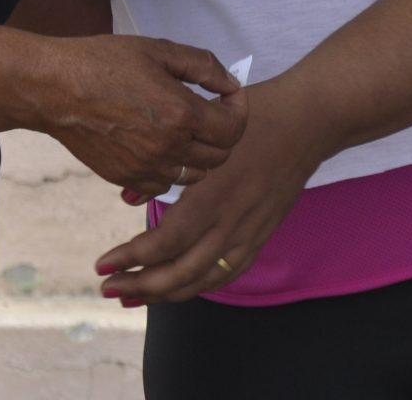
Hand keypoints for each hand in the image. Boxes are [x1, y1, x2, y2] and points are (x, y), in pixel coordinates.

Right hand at [39, 36, 247, 195]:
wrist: (54, 89)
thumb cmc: (104, 63)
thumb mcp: (159, 50)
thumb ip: (203, 66)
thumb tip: (230, 83)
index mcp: (180, 113)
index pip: (233, 129)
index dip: (239, 110)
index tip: (229, 97)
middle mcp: (167, 147)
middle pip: (220, 156)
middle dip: (223, 132)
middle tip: (210, 111)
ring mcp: (146, 167)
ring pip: (195, 174)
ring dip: (199, 153)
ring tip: (186, 129)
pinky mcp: (126, 179)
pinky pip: (165, 185)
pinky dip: (171, 169)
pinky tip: (161, 145)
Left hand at [94, 79, 328, 304]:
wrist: (308, 121)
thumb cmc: (253, 115)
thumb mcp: (203, 128)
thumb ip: (166, 166)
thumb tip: (126, 196)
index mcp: (213, 192)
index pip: (165, 242)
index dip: (131, 259)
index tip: (102, 265)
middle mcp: (232, 220)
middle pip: (181, 272)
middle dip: (141, 286)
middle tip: (108, 289)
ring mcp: (251, 231)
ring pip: (204, 280)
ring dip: (166, 294)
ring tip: (135, 296)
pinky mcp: (263, 233)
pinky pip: (229, 272)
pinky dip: (201, 286)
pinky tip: (180, 288)